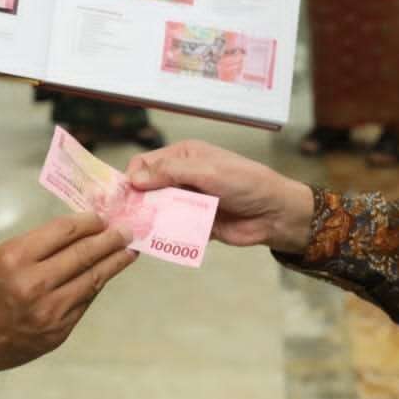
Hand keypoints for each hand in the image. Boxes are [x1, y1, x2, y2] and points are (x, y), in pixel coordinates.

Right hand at [0, 213, 135, 379]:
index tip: (103, 217)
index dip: (88, 222)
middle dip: (110, 240)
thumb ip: (38, 247)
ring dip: (113, 264)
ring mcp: (49, 312)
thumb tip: (78, 234)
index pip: (65, 232)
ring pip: (92, 281)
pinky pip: (83, 303)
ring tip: (128, 252)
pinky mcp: (58, 333)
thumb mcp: (0, 257)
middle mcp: (35, 284)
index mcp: (16, 258)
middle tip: (128, 230)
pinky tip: (104, 275)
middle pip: (84, 255)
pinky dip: (95, 286)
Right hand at [127, 140, 315, 253]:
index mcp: (183, 156)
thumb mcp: (206, 172)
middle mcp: (182, 176)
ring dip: (150, 220)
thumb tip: (134, 178)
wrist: (275, 214)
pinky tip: (158, 242)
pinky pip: (172, 229)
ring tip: (140, 232)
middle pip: (147, 189)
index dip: (132, 178)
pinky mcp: (195, 223)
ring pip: (157, 210)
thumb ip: (170, 173)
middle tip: (126, 218)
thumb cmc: (245, 183)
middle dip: (137, 202)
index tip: (123, 196)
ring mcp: (188, 200)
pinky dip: (165, 235)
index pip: (145, 163)